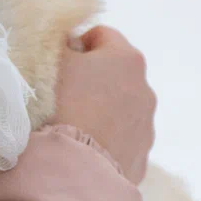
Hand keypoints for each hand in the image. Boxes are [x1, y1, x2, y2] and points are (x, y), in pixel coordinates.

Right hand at [52, 26, 155, 183]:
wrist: (77, 165)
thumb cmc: (63, 103)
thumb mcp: (54, 62)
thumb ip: (63, 45)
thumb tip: (71, 44)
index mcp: (126, 58)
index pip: (101, 35)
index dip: (77, 44)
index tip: (60, 62)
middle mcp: (145, 88)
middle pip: (115, 73)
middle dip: (93, 78)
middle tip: (64, 93)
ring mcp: (147, 124)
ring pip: (122, 107)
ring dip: (102, 109)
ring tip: (74, 124)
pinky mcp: (141, 155)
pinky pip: (122, 139)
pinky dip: (107, 138)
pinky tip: (85, 147)